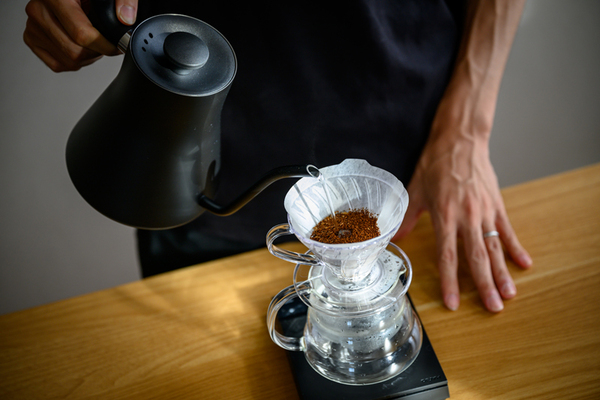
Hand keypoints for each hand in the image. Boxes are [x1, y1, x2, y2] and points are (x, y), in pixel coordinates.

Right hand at [23, 0, 138, 71]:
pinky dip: (74, 62)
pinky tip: (80, 47)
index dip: (106, 46)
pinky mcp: (32, 39)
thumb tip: (126, 19)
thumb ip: (123, 0)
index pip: (82, 34)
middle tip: (105, 42)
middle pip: (75, 52)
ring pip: (68, 61)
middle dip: (97, 52)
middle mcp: (39, 11)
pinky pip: (58, 64)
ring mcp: (33, 26)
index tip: (118, 45)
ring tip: (92, 41)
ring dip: (87, 58)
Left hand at [395, 134, 532, 312]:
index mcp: (444, 216)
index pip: (447, 256)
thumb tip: (394, 238)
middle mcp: (467, 217)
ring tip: (509, 295)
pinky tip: (524, 264)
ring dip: (502, 273)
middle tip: (493, 308)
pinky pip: (508, 230)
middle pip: (477, 257)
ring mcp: (484, 212)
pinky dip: (516, 248)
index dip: (450, 281)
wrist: (460, 139)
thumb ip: (406, 217)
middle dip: (484, 285)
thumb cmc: (435, 163)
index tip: (453, 303)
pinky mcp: (496, 204)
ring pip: (495, 248)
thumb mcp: (415, 190)